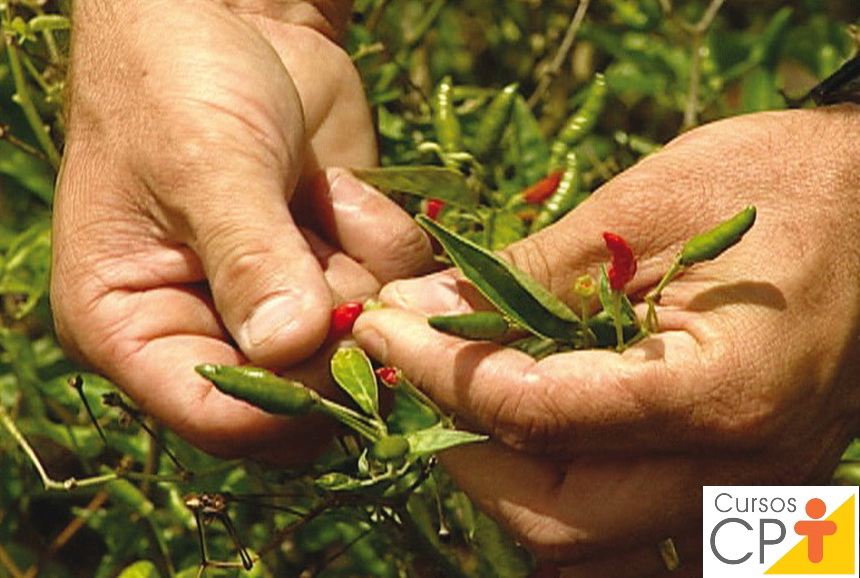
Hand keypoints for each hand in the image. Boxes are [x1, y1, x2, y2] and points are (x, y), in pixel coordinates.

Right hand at [51, 0, 432, 460]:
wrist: (232, 19)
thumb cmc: (176, 82)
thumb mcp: (203, 166)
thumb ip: (248, 261)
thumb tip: (289, 349)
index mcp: (132, 324)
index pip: (212, 416)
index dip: (286, 402)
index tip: (340, 344)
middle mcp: (205, 328)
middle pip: (298, 394)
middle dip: (336, 328)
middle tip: (336, 256)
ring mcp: (278, 299)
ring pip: (357, 342)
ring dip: (360, 269)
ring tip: (321, 193)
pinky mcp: (330, 265)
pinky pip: (387, 290)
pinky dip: (381, 241)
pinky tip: (339, 187)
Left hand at [355, 106, 859, 575]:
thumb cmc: (783, 182)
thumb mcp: (647, 205)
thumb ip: (530, 271)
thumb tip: (420, 307)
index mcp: (726, 390)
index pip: (539, 414)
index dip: (441, 372)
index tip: (384, 326)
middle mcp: (739, 471)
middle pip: (557, 517)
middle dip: (463, 447)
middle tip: (415, 372)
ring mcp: (743, 494)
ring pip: (586, 544)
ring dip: (504, 478)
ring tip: (462, 397)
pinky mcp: (735, 488)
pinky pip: (624, 531)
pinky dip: (559, 489)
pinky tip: (530, 429)